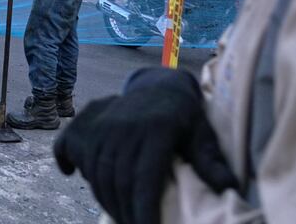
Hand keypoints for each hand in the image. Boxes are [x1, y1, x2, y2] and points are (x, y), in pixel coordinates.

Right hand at [53, 68, 237, 223]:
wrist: (159, 85)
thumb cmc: (185, 116)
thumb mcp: (202, 134)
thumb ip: (210, 160)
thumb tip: (228, 187)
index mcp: (156, 130)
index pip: (144, 180)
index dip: (143, 211)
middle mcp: (124, 126)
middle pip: (118, 182)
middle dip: (125, 213)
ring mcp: (102, 122)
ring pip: (95, 171)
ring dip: (105, 199)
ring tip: (121, 215)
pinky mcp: (87, 121)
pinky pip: (68, 144)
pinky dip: (67, 161)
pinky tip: (72, 175)